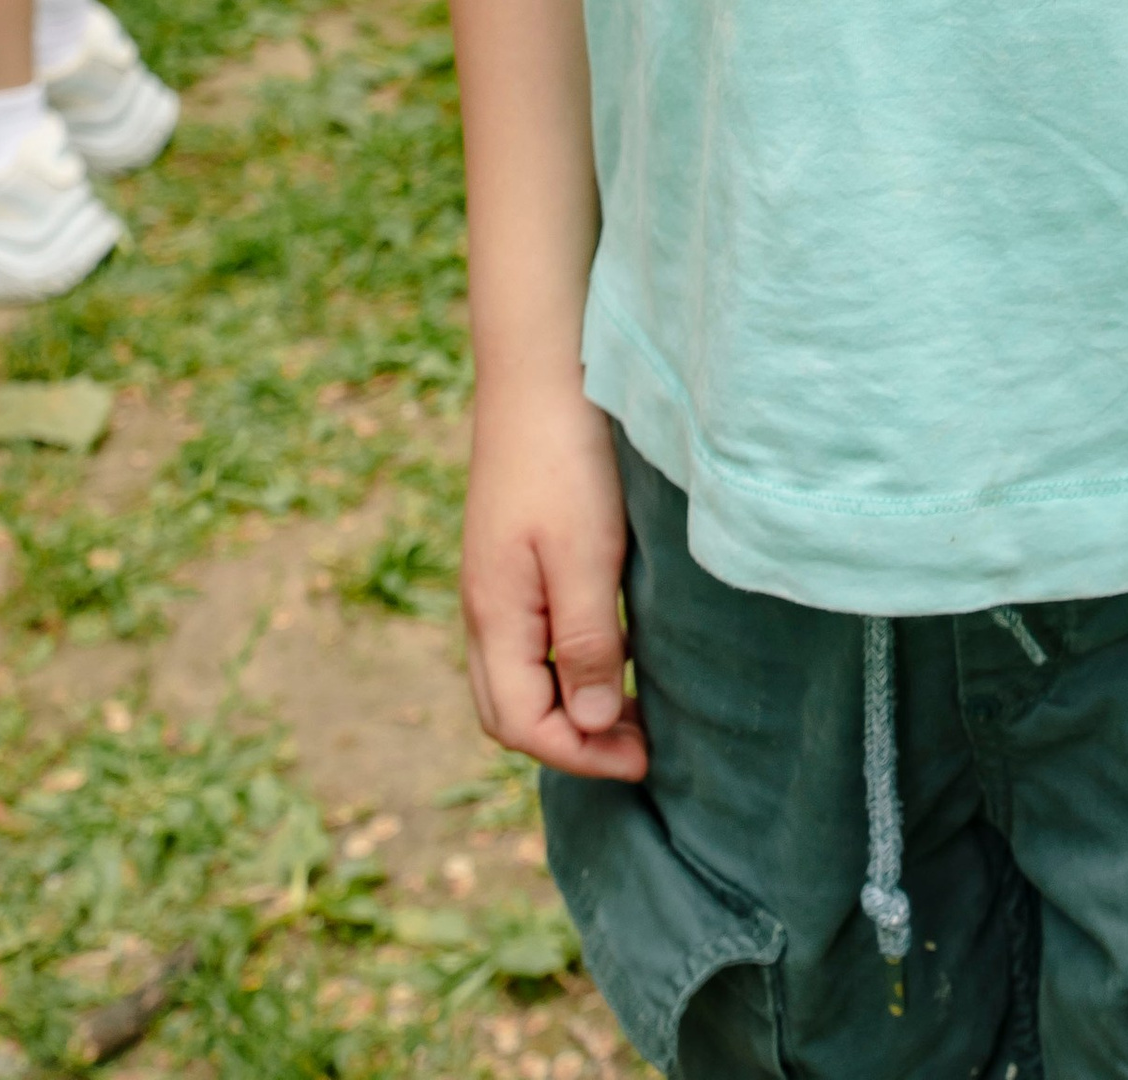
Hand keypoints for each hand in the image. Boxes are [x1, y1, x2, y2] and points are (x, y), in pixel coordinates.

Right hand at [460, 385, 649, 783]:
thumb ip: (585, 643)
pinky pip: (525, 638)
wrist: (540, 370)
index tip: (644, 757)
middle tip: (639, 742)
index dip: (581, 756)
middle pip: (508, 711)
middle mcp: (483, 607)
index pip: (521, 724)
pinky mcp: (510, 554)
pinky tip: (607, 647)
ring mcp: (493, 579)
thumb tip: (587, 723)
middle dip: (569, 743)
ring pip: (514, 676)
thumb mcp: (586, 556)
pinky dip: (560, 665)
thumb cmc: (564, 460)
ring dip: (565, 706)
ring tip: (629, 706)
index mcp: (495, 616)